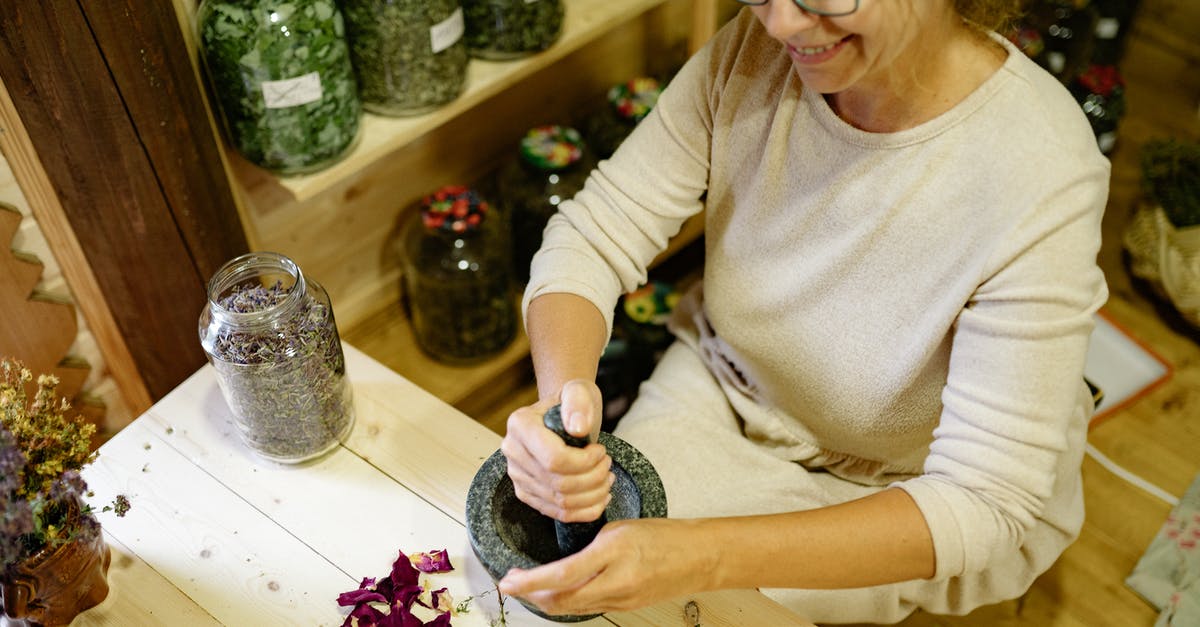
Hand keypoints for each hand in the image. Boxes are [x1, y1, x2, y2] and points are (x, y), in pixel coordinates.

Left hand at [498, 518, 713, 614]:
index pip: (561, 575)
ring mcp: (621, 601)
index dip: (529, 582)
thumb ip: (590, 549)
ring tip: (528, 588)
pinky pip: (588, 608)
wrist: (698, 558)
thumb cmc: (662, 536)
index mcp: (613, 554)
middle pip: (561, 602)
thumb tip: (560, 566)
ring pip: (572, 609)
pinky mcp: (625, 608)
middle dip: (531, 596)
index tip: (508, 581)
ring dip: (546, 601)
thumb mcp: (619, 530)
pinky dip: (567, 602)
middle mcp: (616, 583)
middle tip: (512, 584)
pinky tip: (558, 592)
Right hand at [500, 379, 612, 521]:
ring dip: (592, 495)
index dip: (585, 462)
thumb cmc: (574, 403)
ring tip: (607, 479)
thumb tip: (578, 428)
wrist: (565, 416)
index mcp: (520, 425)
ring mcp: (518, 476)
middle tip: (608, 465)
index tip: (601, 451)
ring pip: (560, 502)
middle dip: (593, 478)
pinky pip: (557, 513)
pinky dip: (584, 511)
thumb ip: (578, 402)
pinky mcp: (527, 494)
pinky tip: (600, 498)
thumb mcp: (579, 391)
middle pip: (558, 483)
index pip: (554, 459)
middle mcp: (513, 452)